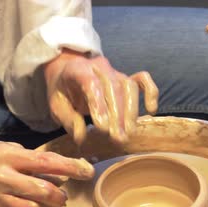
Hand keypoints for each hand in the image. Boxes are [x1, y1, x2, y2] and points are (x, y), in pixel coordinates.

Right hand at [0, 142, 94, 206]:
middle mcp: (3, 178)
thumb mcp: (6, 149)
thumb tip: (62, 170)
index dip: (71, 167)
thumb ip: (31, 159)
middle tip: (62, 198)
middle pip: (42, 191)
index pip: (46, 162)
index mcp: (10, 158)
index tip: (88, 172)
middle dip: (59, 197)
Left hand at [44, 49, 158, 144]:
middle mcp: (100, 68)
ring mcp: (115, 72)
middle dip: (117, 115)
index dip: (99, 105)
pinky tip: (151, 110)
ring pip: (129, 87)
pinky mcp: (127, 77)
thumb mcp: (56, 105)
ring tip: (128, 134)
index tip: (102, 128)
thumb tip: (81, 137)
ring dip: (131, 112)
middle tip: (117, 139)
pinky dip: (150, 93)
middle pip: (113, 87)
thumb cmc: (63, 90)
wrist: (68, 70)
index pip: (91, 84)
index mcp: (77, 70)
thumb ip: (68, 120)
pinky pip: (143, 80)